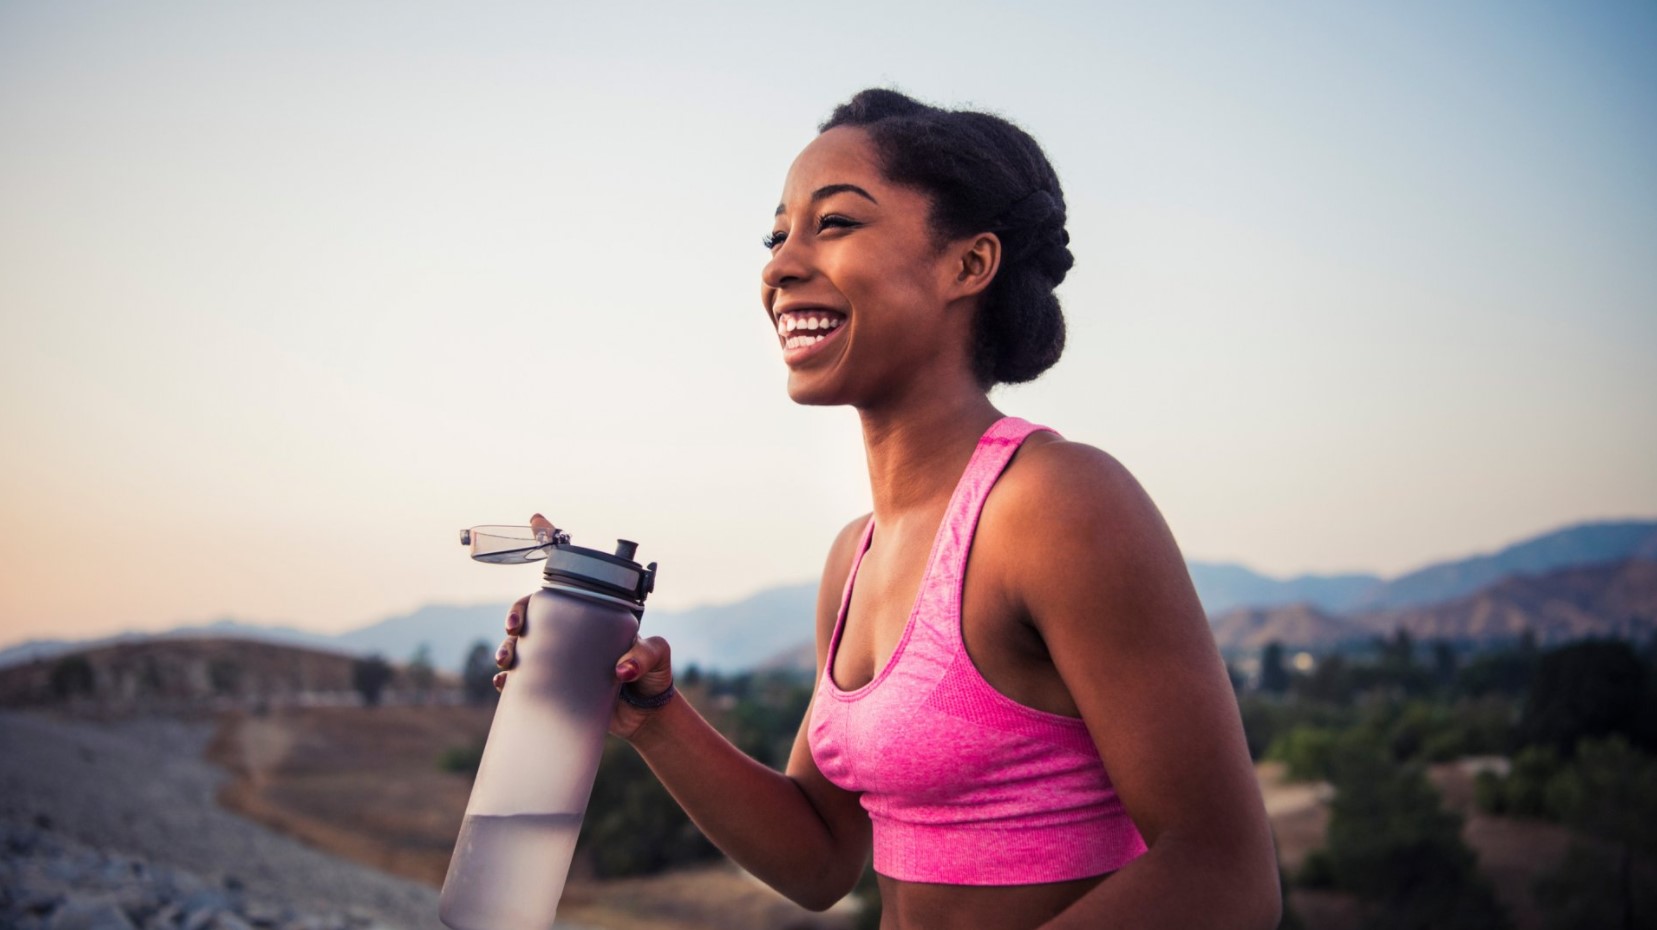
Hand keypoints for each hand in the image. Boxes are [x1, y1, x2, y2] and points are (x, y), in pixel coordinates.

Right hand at [494, 513, 674, 740]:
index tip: (536, 520)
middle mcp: (572, 631)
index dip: (551, 543)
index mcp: (594, 614)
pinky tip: (504, 682)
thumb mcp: (657, 656)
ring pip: (521, 643)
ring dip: (506, 646)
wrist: (646, 716)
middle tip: (514, 627)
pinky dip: (509, 679)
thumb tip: (621, 669)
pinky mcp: (553, 686)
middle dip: (516, 612)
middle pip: (534, 610)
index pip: (572, 575)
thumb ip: (644, 655)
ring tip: (506, 659)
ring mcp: (560, 658)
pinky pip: (523, 679)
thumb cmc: (654, 676)